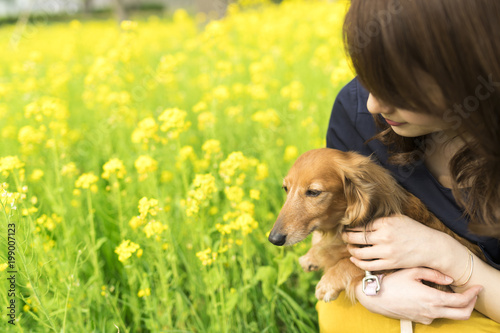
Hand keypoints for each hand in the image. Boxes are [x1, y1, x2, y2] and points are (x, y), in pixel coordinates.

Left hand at [342, 215, 454, 271]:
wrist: (431, 246)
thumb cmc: (413, 230)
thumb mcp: (397, 218)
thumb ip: (381, 219)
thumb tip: (362, 218)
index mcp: (385, 223)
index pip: (360, 225)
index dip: (350, 227)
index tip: (346, 227)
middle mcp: (384, 236)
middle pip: (356, 238)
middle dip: (346, 237)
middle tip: (343, 236)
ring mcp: (386, 251)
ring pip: (359, 252)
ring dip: (350, 250)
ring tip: (349, 247)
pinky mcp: (390, 263)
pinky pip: (368, 265)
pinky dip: (357, 262)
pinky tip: (354, 259)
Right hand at [355, 268, 482, 323]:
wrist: (376, 297)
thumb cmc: (392, 282)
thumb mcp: (412, 272)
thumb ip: (434, 274)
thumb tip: (450, 280)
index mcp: (432, 299)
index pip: (462, 301)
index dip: (473, 294)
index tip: (478, 287)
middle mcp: (432, 312)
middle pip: (462, 314)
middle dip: (471, 304)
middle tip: (472, 293)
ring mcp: (426, 318)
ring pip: (450, 316)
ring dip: (457, 306)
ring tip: (454, 293)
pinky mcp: (420, 320)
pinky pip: (437, 315)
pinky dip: (442, 307)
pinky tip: (436, 296)